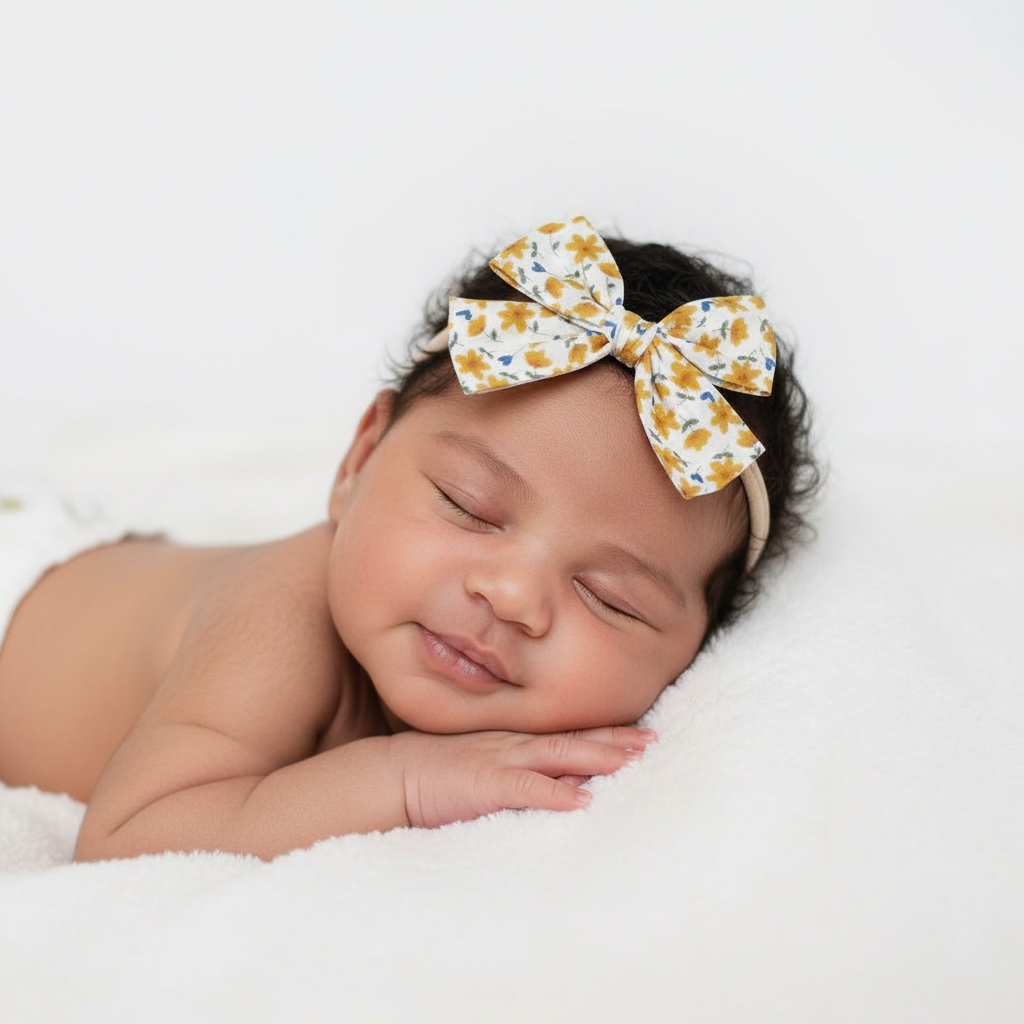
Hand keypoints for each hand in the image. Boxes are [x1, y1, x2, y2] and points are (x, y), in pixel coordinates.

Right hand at [389, 726, 655, 828]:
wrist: (389, 777)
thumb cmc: (434, 775)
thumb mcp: (483, 768)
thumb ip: (522, 773)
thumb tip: (568, 786)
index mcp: (513, 741)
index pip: (567, 735)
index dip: (605, 733)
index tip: (640, 734)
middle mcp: (513, 745)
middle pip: (573, 739)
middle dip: (615, 739)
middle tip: (654, 740)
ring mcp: (499, 762)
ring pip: (558, 756)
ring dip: (597, 756)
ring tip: (632, 760)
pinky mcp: (484, 786)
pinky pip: (525, 789)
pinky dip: (555, 793)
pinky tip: (581, 800)